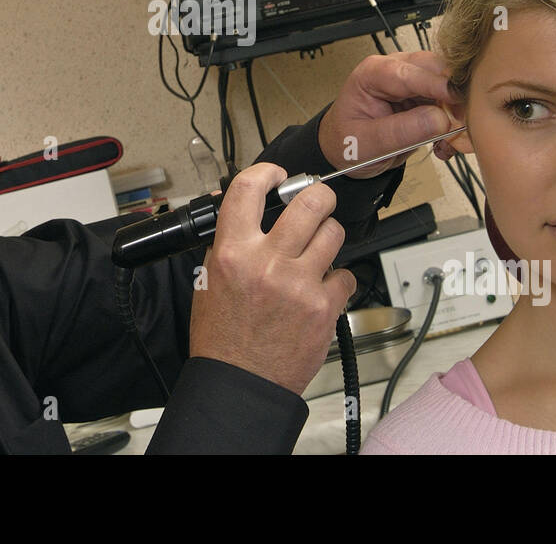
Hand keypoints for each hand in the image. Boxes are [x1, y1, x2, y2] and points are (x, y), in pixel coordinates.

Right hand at [189, 162, 355, 395]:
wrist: (240, 383)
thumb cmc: (223, 337)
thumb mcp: (210, 280)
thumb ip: (229, 242)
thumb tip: (244, 207)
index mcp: (232, 252)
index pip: (249, 189)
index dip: (268, 172)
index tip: (277, 175)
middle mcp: (267, 263)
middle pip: (310, 201)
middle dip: (318, 196)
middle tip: (316, 203)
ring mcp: (299, 285)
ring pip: (334, 233)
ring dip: (328, 236)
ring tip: (319, 249)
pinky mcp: (324, 308)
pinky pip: (346, 275)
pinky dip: (338, 280)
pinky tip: (322, 289)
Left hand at [317, 51, 463, 175]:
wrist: (348, 150)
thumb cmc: (348, 141)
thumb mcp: (367, 143)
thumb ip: (401, 131)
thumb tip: (439, 120)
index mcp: (373, 73)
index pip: (408, 73)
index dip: (435, 84)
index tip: (457, 97)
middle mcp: (396, 69)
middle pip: (436, 69)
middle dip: (452, 95)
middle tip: (460, 124)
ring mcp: (413, 81)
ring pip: (449, 85)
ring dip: (456, 112)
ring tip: (448, 143)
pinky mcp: (426, 95)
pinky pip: (450, 103)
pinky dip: (453, 124)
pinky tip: (443, 145)